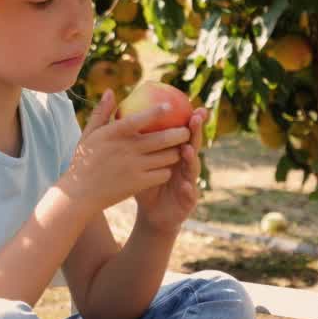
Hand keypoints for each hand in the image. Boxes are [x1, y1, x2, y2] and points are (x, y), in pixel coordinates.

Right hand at [58, 89, 189, 213]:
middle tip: (186, 131)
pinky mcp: (139, 183)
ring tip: (179, 149)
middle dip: (181, 134)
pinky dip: (167, 170)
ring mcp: (134, 166)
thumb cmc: (84, 160)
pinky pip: (163, 174)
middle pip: (163, 138)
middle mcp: (126, 148)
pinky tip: (166, 168)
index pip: (140, 118)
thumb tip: (111, 91)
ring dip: (176, 153)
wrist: (80, 193)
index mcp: (114, 133)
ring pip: (167, 157)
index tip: (170, 106)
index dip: (157, 111)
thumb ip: (101, 112)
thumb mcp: (89, 134)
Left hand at [134, 107, 206, 235]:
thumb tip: (121, 114)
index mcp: (174, 153)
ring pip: (192, 168)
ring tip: (186, 149)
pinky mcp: (187, 201)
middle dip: (196, 132)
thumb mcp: (136, 160)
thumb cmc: (143, 183)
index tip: (192, 104)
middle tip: (194, 118)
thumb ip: (133, 139)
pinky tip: (185, 185)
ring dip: (191, 158)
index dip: (190, 119)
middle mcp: (185, 165)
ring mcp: (189, 182)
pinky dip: (188, 189)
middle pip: (192, 145)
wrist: (151, 214)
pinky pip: (189, 195)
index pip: (183, 132)